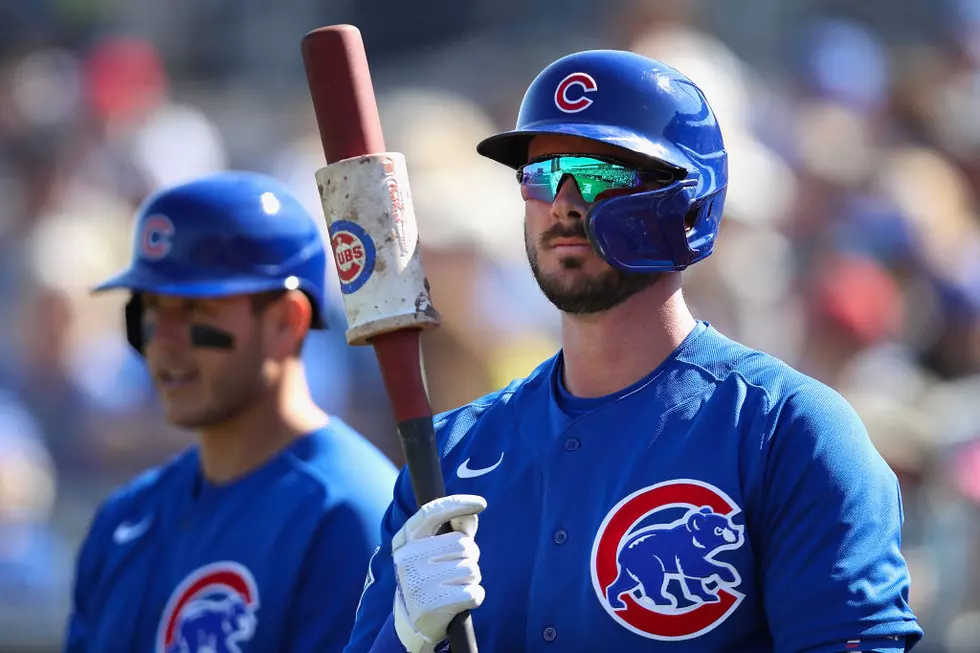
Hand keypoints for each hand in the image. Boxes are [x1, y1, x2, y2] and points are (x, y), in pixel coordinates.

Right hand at [392, 494, 486, 652]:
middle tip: (458, 566)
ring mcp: (417, 582)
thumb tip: (471, 512)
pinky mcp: (430, 605)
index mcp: (405, 540)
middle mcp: (406, 558)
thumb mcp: (435, 550)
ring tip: (456, 584)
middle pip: (462, 544)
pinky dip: (475, 596)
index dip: (457, 504)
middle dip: (471, 554)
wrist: (413, 621)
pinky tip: (461, 600)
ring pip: (471, 568)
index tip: (481, 503)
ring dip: (473, 577)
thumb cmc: (431, 575)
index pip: (431, 512)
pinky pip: (473, 592)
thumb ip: (455, 529)